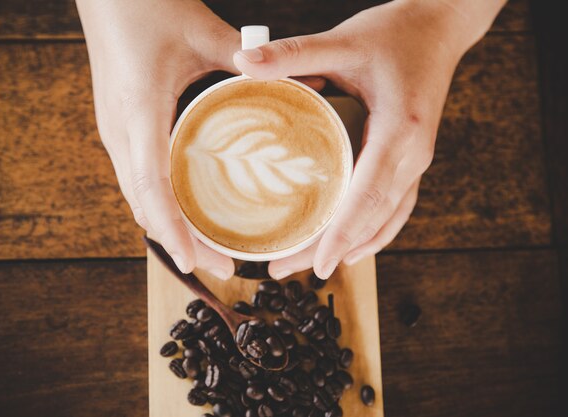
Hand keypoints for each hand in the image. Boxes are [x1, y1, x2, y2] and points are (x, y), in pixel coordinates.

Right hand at [76, 0, 239, 278]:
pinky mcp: (118, 127)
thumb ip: (250, 62)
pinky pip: (137, 178)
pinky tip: (187, 211)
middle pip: (144, 206)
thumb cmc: (150, 7)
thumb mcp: (207, 31)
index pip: (151, 186)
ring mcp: (114, 131)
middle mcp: (120, 131)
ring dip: (168, 227)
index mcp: (140, 111)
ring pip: (137, 196)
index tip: (196, 262)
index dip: (172, 230)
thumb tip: (305, 82)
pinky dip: (160, 204)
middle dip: (178, 241)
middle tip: (224, 264)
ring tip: (207, 248)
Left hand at [233, 0, 505, 278]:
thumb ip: (294, 53)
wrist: (440, 27)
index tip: (317, 264)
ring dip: (350, 247)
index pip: (368, 194)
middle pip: (372, 218)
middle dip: (330, 249)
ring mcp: (416, 161)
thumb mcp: (344, 40)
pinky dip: (373, 232)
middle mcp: (413, 155)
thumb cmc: (396, 34)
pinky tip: (352, 248)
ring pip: (386, 220)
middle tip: (282, 270)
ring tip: (308, 267)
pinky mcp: (411, 160)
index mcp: (400, 130)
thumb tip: (242, 62)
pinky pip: (395, 208)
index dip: (343, 233)